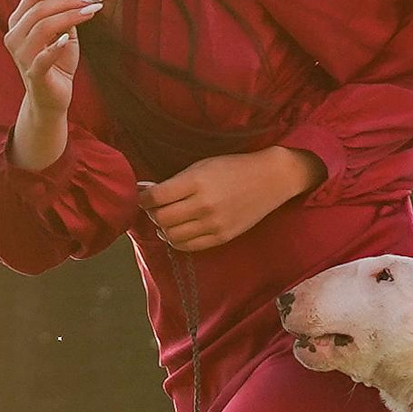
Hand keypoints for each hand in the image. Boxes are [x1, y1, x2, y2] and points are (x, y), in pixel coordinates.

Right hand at [4, 0, 101, 169]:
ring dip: (69, 16)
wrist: (52, 99)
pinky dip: (54, 47)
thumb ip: (65, 14)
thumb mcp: (63, 34)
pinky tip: (67, 38)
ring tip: (91, 11)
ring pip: (43, 27)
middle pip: (39, 9)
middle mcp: (15, 36)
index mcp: (19, 23)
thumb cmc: (57, 63)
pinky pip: (42, 57)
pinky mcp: (33, 74)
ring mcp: (21, 56)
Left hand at [136, 144, 323, 254]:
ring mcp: (214, 224)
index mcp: (197, 181)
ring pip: (171, 236)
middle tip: (152, 207)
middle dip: (150, 213)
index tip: (141, 195)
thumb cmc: (234, 167)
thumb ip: (176, 181)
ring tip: (165, 219)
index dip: (142, 197)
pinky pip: (188, 246)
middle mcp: (204, 204)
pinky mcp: (222, 237)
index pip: (155, 197)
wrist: (271, 178)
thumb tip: (147, 193)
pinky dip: (176, 240)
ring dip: (162, 228)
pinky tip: (177, 230)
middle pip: (160, 218)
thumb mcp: (202, 165)